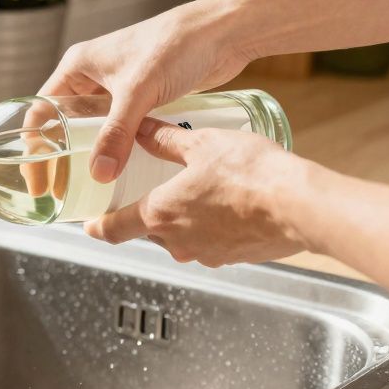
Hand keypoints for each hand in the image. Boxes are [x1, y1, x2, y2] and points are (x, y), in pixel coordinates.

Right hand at [38, 0, 254, 181]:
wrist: (222, 32)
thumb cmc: (176, 44)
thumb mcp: (138, 91)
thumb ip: (116, 133)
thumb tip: (99, 174)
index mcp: (77, 67)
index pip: (41, 112)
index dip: (34, 149)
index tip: (38, 180)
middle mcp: (92, 77)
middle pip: (63, 125)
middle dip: (59, 159)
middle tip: (59, 191)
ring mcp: (117, 88)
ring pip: (92, 130)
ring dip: (88, 157)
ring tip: (85, 189)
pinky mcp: (141, 98)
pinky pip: (119, 130)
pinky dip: (115, 150)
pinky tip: (119, 172)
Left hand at [83, 118, 310, 266]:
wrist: (299, 206)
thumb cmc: (250, 174)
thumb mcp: (201, 144)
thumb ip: (165, 140)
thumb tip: (141, 130)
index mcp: (159, 214)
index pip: (114, 228)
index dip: (98, 227)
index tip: (89, 226)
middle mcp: (177, 242)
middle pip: (149, 230)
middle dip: (150, 212)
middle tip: (156, 189)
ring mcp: (205, 254)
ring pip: (181, 237)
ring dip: (183, 219)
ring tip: (199, 192)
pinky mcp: (232, 258)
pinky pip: (210, 242)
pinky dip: (211, 226)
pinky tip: (227, 205)